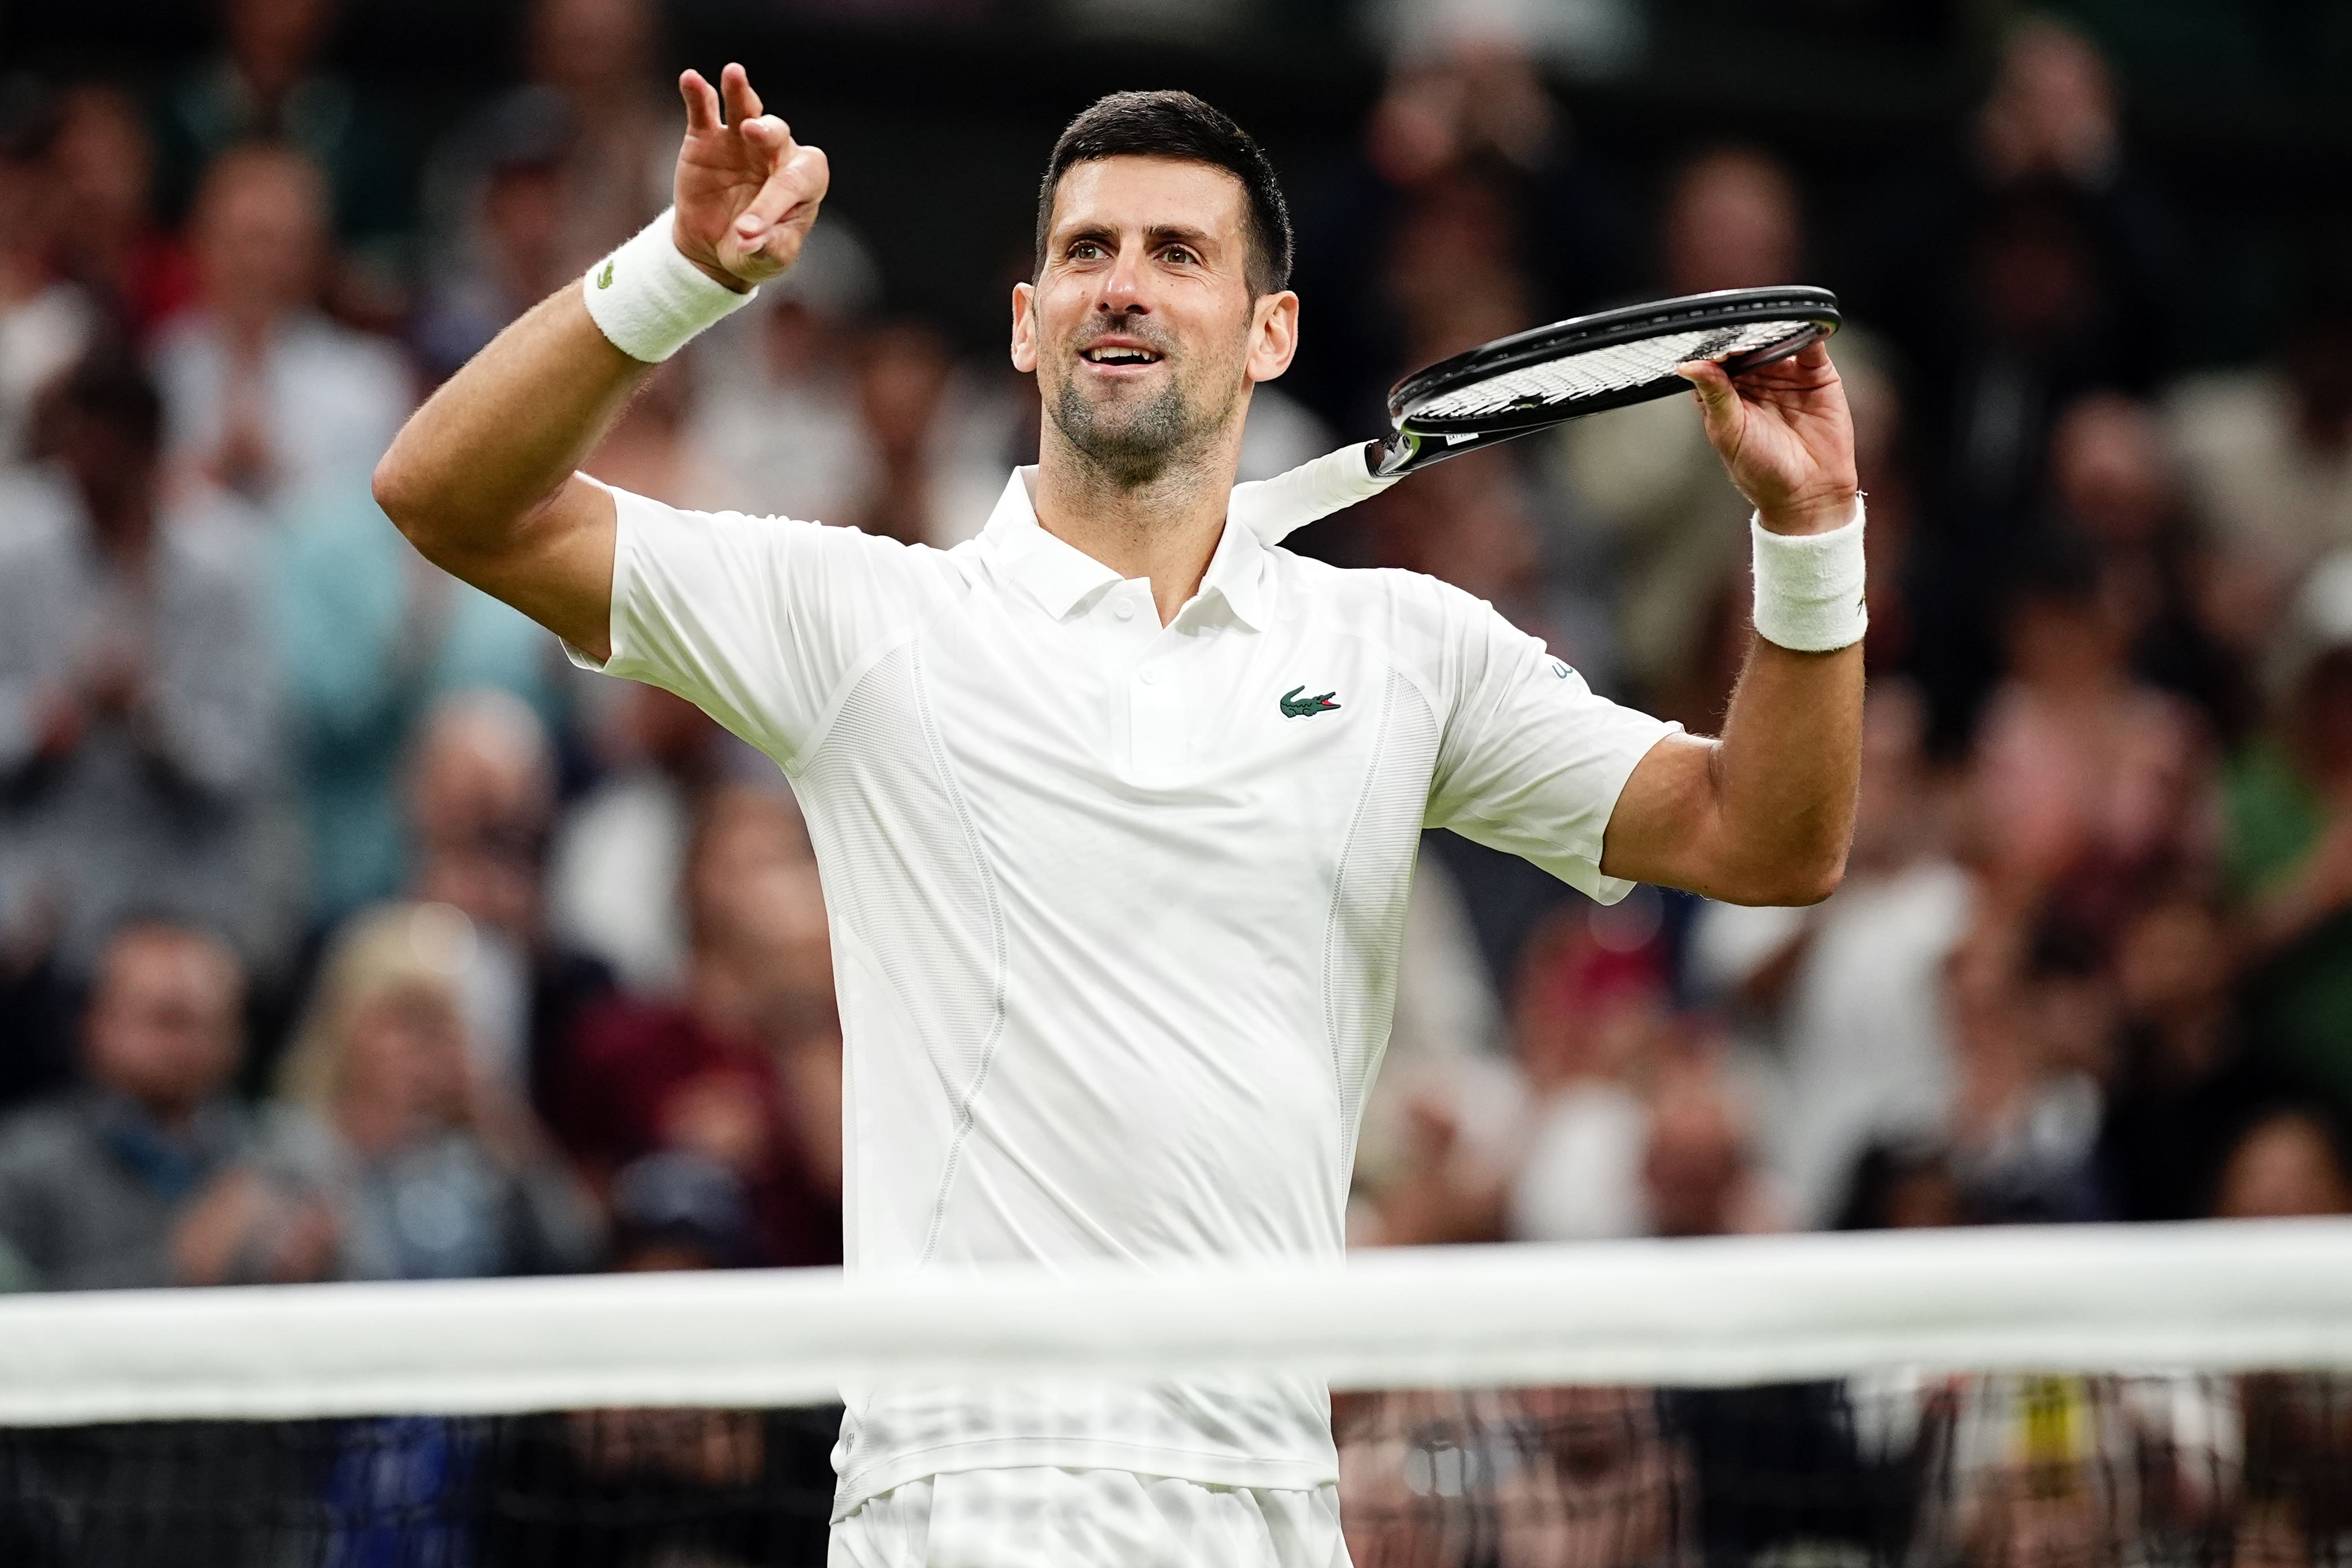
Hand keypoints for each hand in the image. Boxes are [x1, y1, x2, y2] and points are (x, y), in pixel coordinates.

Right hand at [672, 63, 829, 290]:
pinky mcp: (707, 136)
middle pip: (778, 134)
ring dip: (741, 92)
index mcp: (803, 183)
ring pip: (747, 108)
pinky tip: (691, 79)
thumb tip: (751, 240)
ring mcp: (741, 140)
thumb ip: (767, 250)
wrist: (716, 248)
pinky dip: (697, 93)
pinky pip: (704, 109)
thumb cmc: (755, 252)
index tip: (746, 233)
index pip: (795, 182)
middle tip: (753, 133)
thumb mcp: (767, 261)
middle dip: (767, 132)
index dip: (774, 204)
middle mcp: (777, 154)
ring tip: (734, 75)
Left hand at [1677, 341, 1858, 535]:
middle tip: (1740, 327)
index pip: (1715, 360)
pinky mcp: (1816, 373)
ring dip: (1773, 329)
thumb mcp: (1730, 432)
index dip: (1714, 348)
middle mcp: (1754, 379)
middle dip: (1744, 333)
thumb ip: (1714, 395)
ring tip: (1767, 325)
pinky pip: (1811, 345)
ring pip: (1777, 339)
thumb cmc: (1762, 470)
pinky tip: (1801, 324)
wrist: (1809, 493)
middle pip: (1746, 344)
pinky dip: (1808, 331)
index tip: (1713, 340)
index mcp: (1725, 393)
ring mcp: (1785, 373)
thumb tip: (1688, 366)